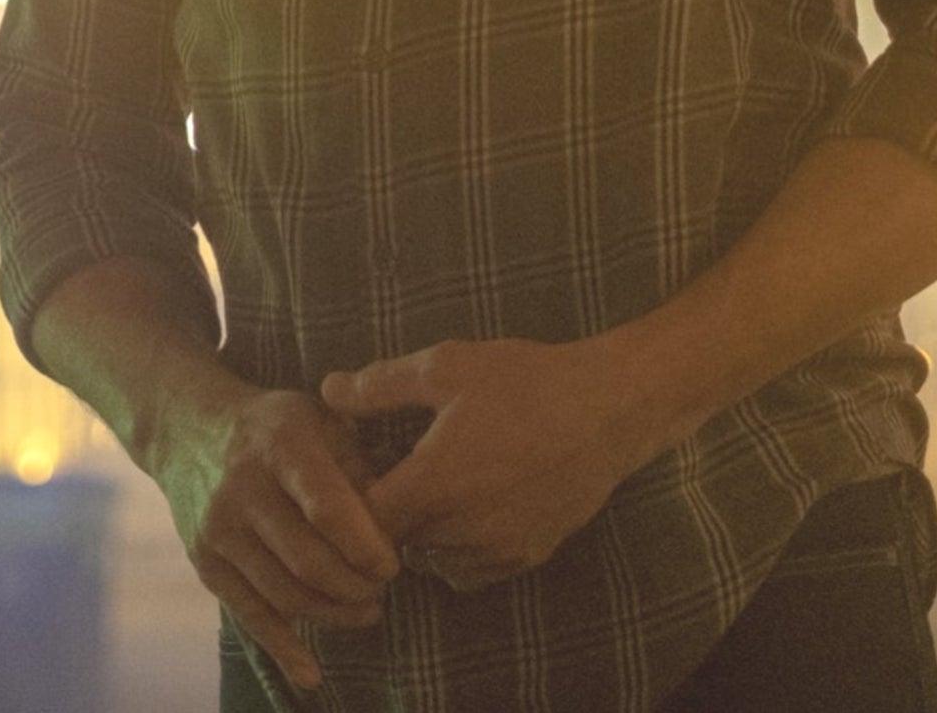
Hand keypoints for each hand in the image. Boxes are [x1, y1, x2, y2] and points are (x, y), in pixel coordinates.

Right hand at [148, 381, 399, 692]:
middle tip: (381, 590)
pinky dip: (283, 649)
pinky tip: (312, 673)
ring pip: (285, 594)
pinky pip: (250, 615)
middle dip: (355, 587)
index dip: (366, 546)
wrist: (190, 431)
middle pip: (308, 561)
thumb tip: (397, 522)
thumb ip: (357, 466)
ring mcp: (219, 529)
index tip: (392, 564)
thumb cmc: (276, 427)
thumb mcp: (319, 420)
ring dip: (333, 614)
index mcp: (281, 443)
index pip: (328, 507)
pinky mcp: (205, 563)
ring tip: (366, 610)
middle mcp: (244, 487)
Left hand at [320, 337, 638, 590]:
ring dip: (422, 531)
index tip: (358, 469)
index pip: (359, 522)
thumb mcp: (448, 367)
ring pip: (430, 559)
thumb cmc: (526, 381)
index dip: (348, 499)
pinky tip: (471, 500)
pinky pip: (469, 569)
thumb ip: (381, 385)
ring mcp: (494, 553)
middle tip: (394, 468)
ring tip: (435, 482)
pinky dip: (457, 546)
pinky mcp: (524, 560)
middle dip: (385, 513)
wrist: (610, 409)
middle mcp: (458, 533)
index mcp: (432, 486)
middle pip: (393, 543)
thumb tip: (327, 390)